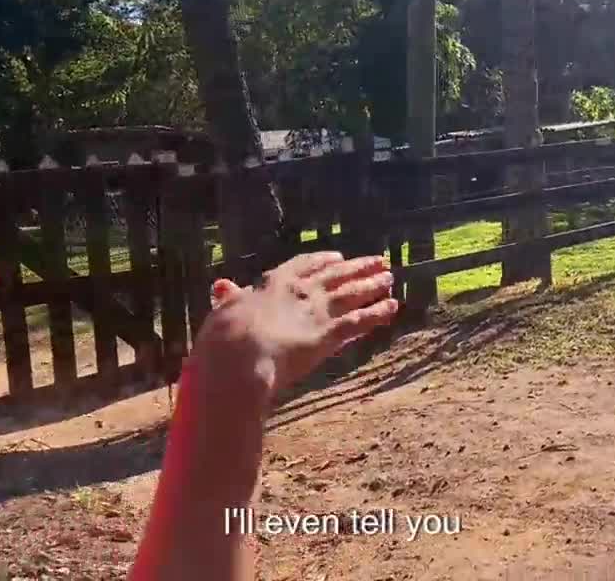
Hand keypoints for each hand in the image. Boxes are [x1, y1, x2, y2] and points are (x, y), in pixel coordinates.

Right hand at [193, 252, 398, 402]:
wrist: (238, 358)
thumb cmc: (222, 339)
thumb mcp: (221, 312)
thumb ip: (230, 299)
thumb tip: (222, 284)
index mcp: (272, 284)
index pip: (301, 265)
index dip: (321, 261)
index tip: (337, 257)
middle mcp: (299, 292)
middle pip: (334, 275)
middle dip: (357, 268)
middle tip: (378, 260)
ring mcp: (316, 312)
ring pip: (350, 293)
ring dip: (371, 284)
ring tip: (390, 277)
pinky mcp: (329, 336)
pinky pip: (359, 321)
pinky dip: (377, 313)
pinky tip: (393, 307)